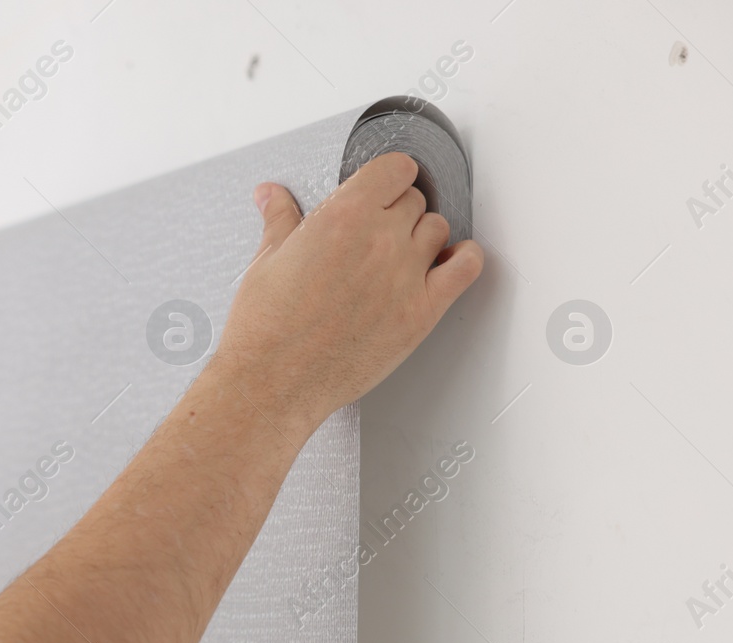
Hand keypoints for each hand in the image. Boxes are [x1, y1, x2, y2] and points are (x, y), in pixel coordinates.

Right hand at [220, 151, 483, 435]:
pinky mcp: (421, 312)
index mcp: (342, 216)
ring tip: (399, 255)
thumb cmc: (265, 329)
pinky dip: (463, 259)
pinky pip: (466, 268)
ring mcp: (405, 276)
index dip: (387, 178)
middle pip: (414, 200)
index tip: (380, 189)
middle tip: (375, 234)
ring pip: (438, 228)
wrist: (273, 383)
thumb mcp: (266, 262)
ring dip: (422, 236)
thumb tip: (272, 196)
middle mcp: (380, 240)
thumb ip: (280, 220)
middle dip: (396, 211)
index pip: (394, 168)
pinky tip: (446, 263)